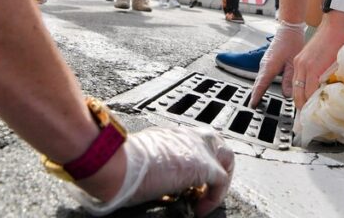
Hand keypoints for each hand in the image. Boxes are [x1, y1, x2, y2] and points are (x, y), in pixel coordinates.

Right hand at [68, 127, 233, 216]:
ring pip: (226, 157)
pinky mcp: (204, 165)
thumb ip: (156, 163)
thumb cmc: (120, 164)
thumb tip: (150, 179)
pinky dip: (215, 197)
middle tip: (204, 188)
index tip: (189, 181)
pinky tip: (200, 210)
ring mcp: (198, 148)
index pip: (196, 141)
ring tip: (206, 199)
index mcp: (172, 133)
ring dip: (220, 179)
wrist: (117, 164)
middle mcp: (188, 135)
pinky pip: (220, 181)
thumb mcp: (143, 159)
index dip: (198, 159)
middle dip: (216, 164)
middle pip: (216, 143)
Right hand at [250, 20, 304, 106]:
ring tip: (256, 101)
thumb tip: (287, 95)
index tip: (253, 105)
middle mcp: (264, 65)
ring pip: (259, 79)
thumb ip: (289, 80)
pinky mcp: (267, 61)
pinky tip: (262, 88)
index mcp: (269, 66)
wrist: (289, 29)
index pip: (261, 85)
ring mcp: (264, 62)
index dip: (257, 96)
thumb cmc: (292, 43)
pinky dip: (260, 83)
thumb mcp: (293, 63)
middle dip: (255, 95)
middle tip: (253, 107)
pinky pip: (262, 75)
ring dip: (257, 89)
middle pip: (257, 83)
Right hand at [291, 19, 343, 109]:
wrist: (335, 25)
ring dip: (299, 97)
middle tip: (307, 118)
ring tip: (305, 108)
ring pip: (294, 86)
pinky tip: (305, 91)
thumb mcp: (338, 66)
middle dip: (301, 107)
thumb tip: (330, 95)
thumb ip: (331, 82)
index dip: (309, 109)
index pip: (307, 96)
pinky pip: (296, 77)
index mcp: (312, 70)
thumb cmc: (340, 42)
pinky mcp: (299, 58)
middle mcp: (302, 66)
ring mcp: (299, 62)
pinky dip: (299, 87)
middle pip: (297, 94)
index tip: (312, 118)